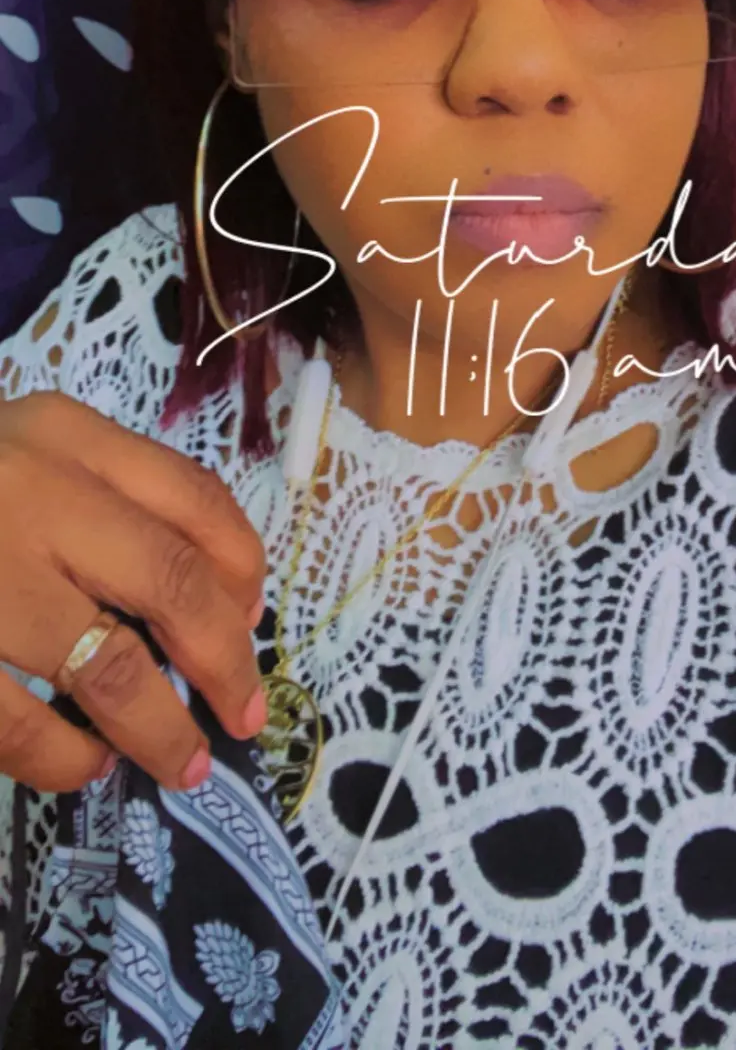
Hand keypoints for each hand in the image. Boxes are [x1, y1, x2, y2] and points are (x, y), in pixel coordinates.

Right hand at [0, 393, 267, 792]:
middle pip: (171, 581)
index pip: (192, 497)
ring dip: (158, 727)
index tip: (252, 620)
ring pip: (106, 663)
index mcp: (61, 430)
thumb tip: (208, 591)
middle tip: (246, 713)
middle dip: (225, 659)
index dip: (242, 570)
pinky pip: (15, 722)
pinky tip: (82, 765)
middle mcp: (30, 489)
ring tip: (181, 763)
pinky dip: (63, 756)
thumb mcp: (23, 445)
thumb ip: (99, 490)